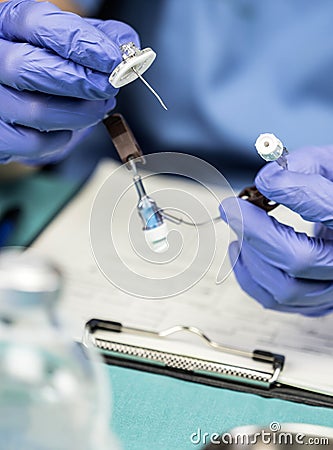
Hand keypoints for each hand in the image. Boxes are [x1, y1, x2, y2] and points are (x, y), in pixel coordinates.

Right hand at [0, 0, 138, 163]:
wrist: (16, 95)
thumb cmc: (44, 64)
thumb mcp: (67, 40)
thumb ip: (98, 37)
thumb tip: (127, 46)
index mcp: (7, 25)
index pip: (36, 24)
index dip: (79, 41)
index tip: (112, 58)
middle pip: (29, 68)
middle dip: (80, 81)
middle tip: (109, 87)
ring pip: (37, 111)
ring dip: (80, 114)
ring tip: (99, 108)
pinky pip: (34, 143)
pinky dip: (63, 138)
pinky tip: (71, 127)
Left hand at [220, 146, 332, 315]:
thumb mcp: (331, 166)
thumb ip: (304, 166)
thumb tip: (267, 180)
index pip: (330, 211)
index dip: (294, 194)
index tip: (265, 181)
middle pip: (299, 259)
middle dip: (256, 232)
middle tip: (232, 208)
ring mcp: (331, 288)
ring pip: (284, 288)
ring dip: (250, 256)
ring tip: (238, 229)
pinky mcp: (314, 301)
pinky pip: (275, 300)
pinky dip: (249, 276)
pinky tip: (241, 250)